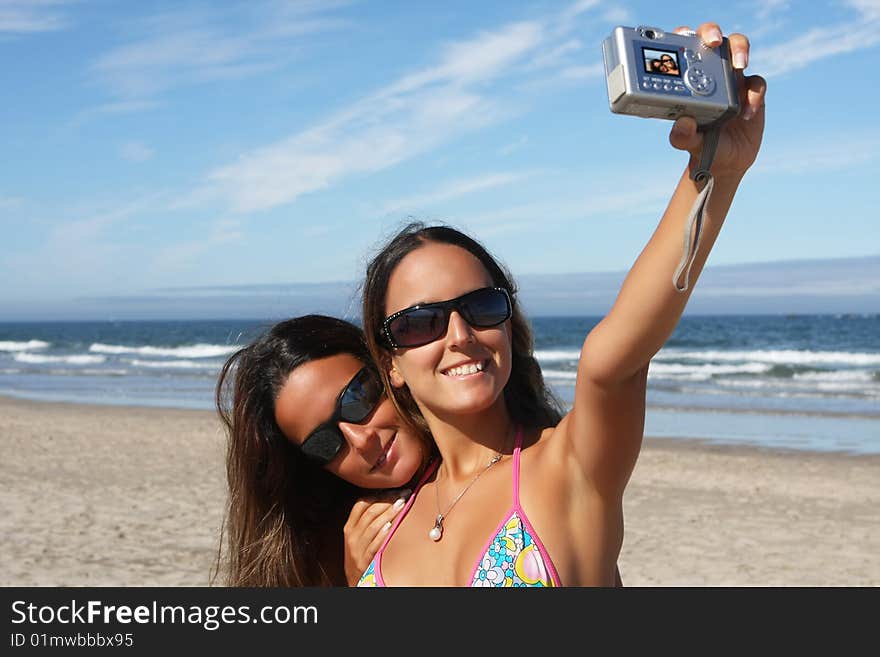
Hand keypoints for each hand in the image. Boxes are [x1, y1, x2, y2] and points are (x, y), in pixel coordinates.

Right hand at [343, 489, 409, 584]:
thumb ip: (368, 520)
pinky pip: (374, 545)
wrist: (354, 581)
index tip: (394, 488)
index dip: (378, 494)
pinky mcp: (364, 561)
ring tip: (402, 504)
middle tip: (404, 494)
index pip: (361, 504)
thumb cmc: (360, 554)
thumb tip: (388, 499)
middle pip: (369, 512)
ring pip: (372, 526)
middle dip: (388, 501)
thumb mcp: (358, 536)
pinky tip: (392, 526)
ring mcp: (356, 549)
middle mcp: (351, 536)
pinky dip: (382, 534)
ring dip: (388, 513)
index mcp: (349, 527)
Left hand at [668, 22, 766, 177]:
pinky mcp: (752, 91)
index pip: (683, 48)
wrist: (724, 162)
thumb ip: (682, 136)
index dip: (683, 36)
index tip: (682, 38)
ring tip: (739, 66)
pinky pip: (757, 83)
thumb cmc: (700, 145)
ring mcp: (733, 79)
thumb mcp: (688, 143)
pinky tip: (746, 114)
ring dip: (740, 50)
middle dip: (712, 32)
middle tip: (713, 42)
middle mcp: (710, 73)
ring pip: (739, 48)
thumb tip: (683, 124)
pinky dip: (754, 95)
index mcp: (688, 79)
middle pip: (713, 38)